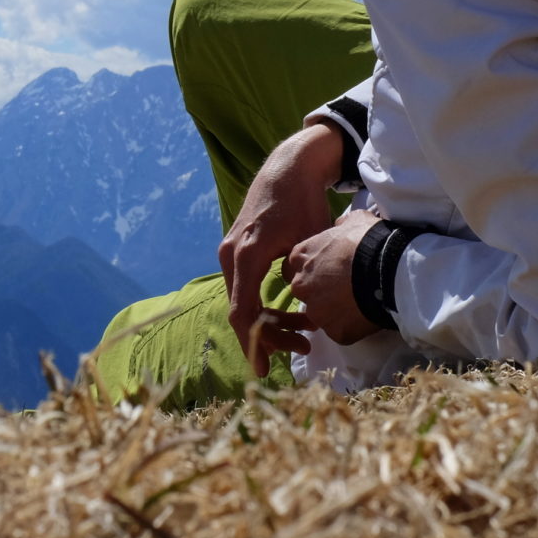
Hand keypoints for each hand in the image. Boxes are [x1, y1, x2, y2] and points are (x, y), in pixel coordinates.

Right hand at [221, 123, 345, 376]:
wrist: (288, 170)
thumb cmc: (303, 203)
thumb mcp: (308, 242)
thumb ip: (299, 277)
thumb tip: (297, 307)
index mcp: (247, 255)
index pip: (244, 311)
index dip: (255, 342)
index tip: (266, 368)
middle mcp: (230, 255)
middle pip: (241, 311)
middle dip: (268, 336)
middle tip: (301, 348)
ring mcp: (229, 252)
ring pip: (242, 301)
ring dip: (269, 321)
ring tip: (303, 331)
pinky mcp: (235, 251)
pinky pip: (244, 288)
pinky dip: (263, 305)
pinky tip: (289, 313)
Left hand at [284, 209, 383, 344]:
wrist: (388, 268)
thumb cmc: (369, 240)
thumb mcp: (353, 220)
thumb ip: (338, 227)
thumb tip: (339, 228)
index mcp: (300, 257)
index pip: (296, 267)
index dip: (315, 269)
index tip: (331, 270)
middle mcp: (301, 286)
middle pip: (306, 292)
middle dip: (322, 291)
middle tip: (346, 287)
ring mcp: (316, 311)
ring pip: (322, 314)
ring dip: (336, 310)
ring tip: (360, 301)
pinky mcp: (335, 331)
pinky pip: (340, 331)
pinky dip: (351, 326)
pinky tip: (367, 314)